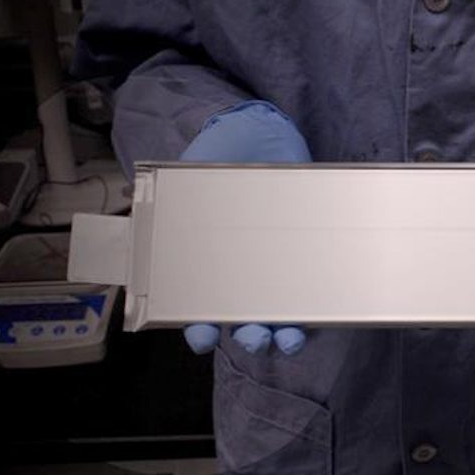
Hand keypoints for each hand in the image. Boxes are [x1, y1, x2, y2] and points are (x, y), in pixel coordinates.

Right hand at [178, 100, 310, 355]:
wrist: (257, 135)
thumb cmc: (214, 162)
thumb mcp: (187, 181)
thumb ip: (172, 200)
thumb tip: (150, 219)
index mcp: (207, 270)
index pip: (200, 314)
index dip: (200, 332)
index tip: (203, 337)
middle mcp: (242, 278)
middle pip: (244, 323)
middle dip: (250, 338)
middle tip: (254, 338)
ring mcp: (276, 270)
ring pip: (281, 318)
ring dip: (285, 336)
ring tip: (288, 338)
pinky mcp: (308, 258)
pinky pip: (315, 292)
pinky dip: (319, 307)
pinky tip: (324, 312)